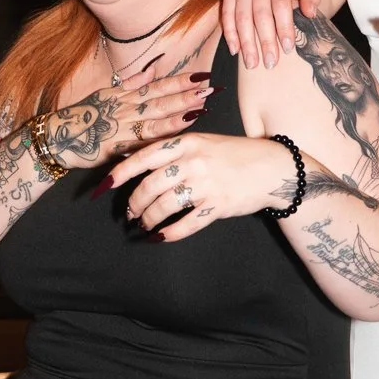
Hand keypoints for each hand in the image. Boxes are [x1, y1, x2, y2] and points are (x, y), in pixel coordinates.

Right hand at [43, 64, 217, 170]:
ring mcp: (122, 126)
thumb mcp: (105, 95)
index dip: (180, 80)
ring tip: (202, 105)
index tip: (202, 75)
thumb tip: (153, 69)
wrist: (56, 138)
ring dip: (180, 110)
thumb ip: (130, 83)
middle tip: (212, 88)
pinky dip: (163, 134)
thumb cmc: (81, 118)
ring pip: (156, 116)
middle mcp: (124, 107)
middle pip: (161, 98)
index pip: (157, 85)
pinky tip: (180, 130)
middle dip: (188, 93)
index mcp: (123, 95)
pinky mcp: (117, 145)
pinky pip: (144, 139)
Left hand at [102, 130, 296, 240]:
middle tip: (130, 213)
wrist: (273, 168)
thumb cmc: (234, 154)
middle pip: (150, 186)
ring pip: (164, 207)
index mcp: (187, 142)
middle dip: (135, 204)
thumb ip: (173, 151)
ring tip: (145, 225)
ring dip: (149, 219)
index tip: (105, 186)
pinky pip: (186, 224)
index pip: (144, 157)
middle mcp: (194, 161)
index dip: (121, 173)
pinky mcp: (218, 206)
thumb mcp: (203, 142)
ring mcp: (206, 184)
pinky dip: (170, 233)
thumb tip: (134, 160)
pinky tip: (162, 236)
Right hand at [221, 0, 322, 70]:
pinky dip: (230, 33)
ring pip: (242, 17)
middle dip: (265, 41)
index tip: (287, 49)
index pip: (281, 6)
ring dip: (246, 42)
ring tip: (252, 63)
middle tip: (270, 63)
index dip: (284, 29)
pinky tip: (235, 50)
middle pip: (260, 14)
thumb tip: (310, 14)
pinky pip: (227, 14)